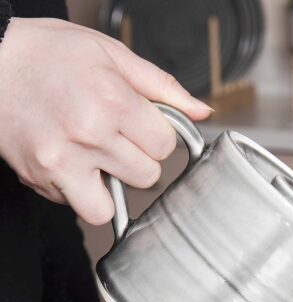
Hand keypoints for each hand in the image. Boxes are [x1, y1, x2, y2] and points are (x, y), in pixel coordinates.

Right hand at [0, 18, 212, 223]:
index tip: (141, 125)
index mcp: (112, 100)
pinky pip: (78, 207)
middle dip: (138, 160)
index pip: (166, 146)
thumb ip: (162, 87)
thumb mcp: (110, 54)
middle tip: (115, 138)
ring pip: (112, 206)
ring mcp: (61, 162)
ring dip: (111, 187)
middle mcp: (88, 135)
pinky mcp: (41, 179)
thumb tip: (201, 112)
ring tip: (96, 159)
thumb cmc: (46, 54)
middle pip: (147, 177)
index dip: (157, 136)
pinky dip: (80, 192)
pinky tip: (72, 164)